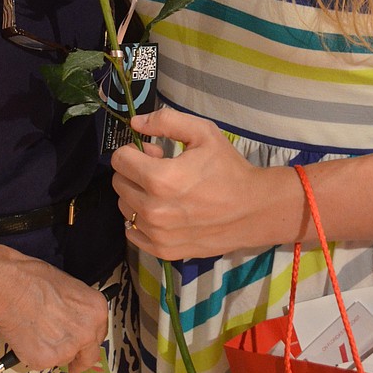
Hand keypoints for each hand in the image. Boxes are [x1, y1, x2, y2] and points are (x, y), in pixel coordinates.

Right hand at [0, 254, 108, 372]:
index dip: (89, 341)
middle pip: (88, 356)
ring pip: (63, 359)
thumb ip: (77, 309)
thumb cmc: (35, 280)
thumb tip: (72, 319)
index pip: (99, 335)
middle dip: (80, 360)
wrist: (11, 288)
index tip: (84, 347)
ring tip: (36, 333)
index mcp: (96, 311)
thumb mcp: (69, 287)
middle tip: (71, 364)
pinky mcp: (46, 360)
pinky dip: (34, 355)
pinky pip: (42, 363)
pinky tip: (26, 337)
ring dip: (53, 353)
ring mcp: (68, 349)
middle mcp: (87, 332)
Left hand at [110, 106, 275, 259]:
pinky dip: (140, 220)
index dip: (134, 150)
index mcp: (160, 179)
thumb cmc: (228, 169)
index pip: (119, 160)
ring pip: (125, 207)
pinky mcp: (163, 251)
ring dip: (137, 195)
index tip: (154, 152)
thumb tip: (134, 123)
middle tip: (161, 169)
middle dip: (134, 172)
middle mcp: (153, 210)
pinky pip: (133, 232)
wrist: (253, 209)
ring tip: (165, 191)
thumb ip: (166, 121)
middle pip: (119, 183)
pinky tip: (163, 212)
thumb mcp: (203, 132)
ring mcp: (157, 234)